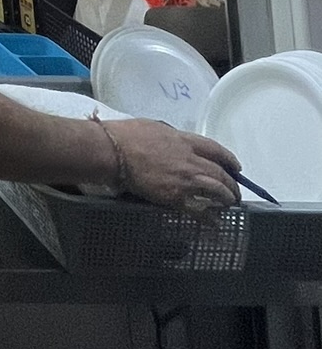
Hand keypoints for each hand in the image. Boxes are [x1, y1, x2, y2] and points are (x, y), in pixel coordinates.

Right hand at [105, 120, 240, 210]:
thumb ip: (170, 136)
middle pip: (220, 173)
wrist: (113, 151)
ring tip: (229, 204)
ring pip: (217, 191)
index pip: (216, 149)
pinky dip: (210, 217)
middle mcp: (190, 160)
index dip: (229, 159)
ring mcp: (185, 179)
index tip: (236, 167)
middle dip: (232, 184)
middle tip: (234, 191)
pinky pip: (200, 210)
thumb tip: (175, 143)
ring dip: (227, 198)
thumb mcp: (153, 127)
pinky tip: (215, 221)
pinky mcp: (176, 197)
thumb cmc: (126, 135)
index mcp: (183, 140)